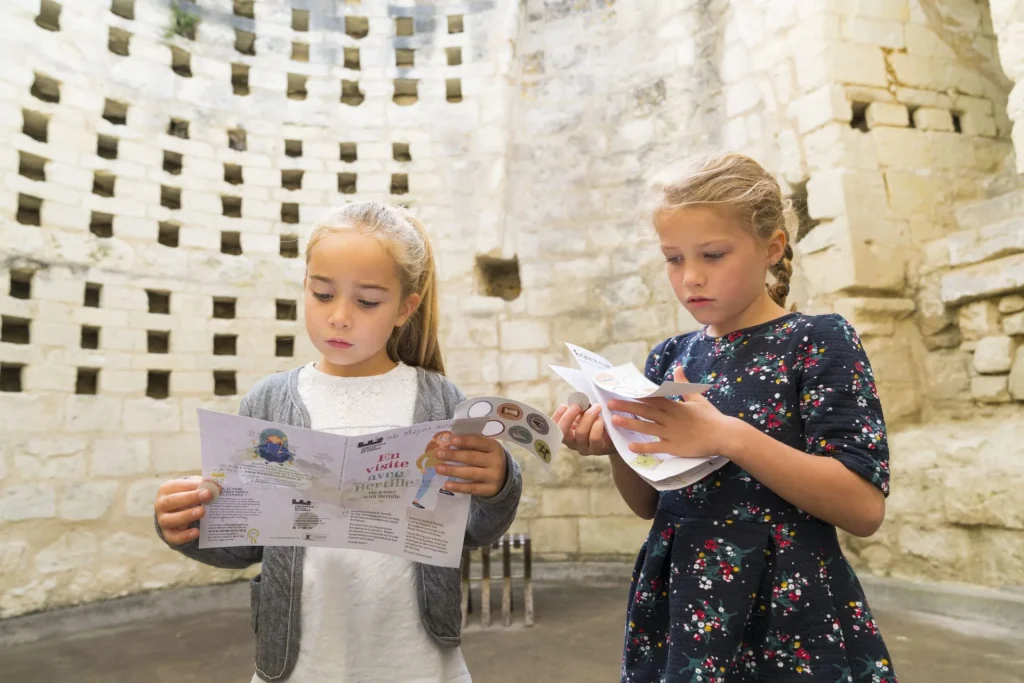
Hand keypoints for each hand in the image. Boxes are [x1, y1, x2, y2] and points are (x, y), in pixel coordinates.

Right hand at [154, 476, 218, 544]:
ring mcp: (162, 520)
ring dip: (186, 516)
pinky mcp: (168, 534)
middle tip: (208, 495)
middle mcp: (161, 504)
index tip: (211, 487)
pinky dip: (185, 536)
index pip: (178, 486)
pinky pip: (174, 537)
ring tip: (202, 512)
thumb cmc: (188, 495)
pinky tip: (197, 532)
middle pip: (172, 501)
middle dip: (191, 498)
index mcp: (167, 489)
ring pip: (170, 519)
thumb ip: (204, 485)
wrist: (178, 512)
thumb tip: (218, 487)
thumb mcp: (194, 487)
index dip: (195, 485)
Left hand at [436, 435, 506, 497]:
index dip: (465, 441)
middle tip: (438, 454)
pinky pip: (472, 489)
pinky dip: (458, 487)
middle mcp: (496, 462)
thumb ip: (471, 444)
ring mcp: (494, 477)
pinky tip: (446, 484)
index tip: (451, 440)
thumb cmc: (488, 458)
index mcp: (495, 447)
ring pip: (471, 473)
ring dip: (452, 470)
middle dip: (454, 456)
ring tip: (438, 468)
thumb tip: (448, 442)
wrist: (504, 477)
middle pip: (472, 458)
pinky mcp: (490, 490)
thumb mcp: (485, 449)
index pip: (479, 442)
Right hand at [552, 403, 614, 456]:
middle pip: (564, 433)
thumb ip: (580, 408)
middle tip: (576, 406)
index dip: (557, 417)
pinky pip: (594, 438)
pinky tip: (600, 419)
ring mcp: (584, 448)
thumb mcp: (585, 413)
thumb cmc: (596, 421)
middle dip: (568, 417)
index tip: (564, 405)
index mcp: (566, 433)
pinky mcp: (596, 449)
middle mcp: (572, 443)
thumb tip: (578, 399)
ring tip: (596, 407)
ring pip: (580, 433)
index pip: (555, 428)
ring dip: (588, 417)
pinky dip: (597, 426)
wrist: (614, 435)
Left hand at [608, 367, 737, 458]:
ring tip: (614, 421)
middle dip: (627, 407)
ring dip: (630, 424)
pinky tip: (631, 447)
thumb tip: (678, 367)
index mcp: (675, 405)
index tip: (622, 392)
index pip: (652, 399)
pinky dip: (644, 447)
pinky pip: (657, 447)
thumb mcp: (696, 397)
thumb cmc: (710, 417)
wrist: (724, 435)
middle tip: (610, 404)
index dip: (636, 395)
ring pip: (647, 427)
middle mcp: (670, 418)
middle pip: (645, 411)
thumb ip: (683, 384)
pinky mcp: (674, 447)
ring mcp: (671, 433)